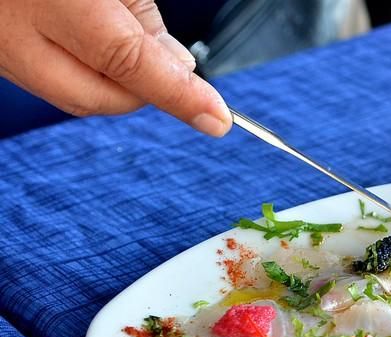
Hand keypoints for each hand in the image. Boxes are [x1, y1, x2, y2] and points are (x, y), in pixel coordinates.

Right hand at [0, 0, 230, 135]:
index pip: (128, 61)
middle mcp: (12, 30)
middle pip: (97, 97)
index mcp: (56, 1)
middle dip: (143, 90)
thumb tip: (175, 60)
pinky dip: (78, 71)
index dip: (180, 94)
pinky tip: (88, 39)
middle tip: (168, 63)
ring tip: (123, 38)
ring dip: (111, 82)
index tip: (217, 118)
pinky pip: (41, 78)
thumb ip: (140, 10)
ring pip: (69, 94)